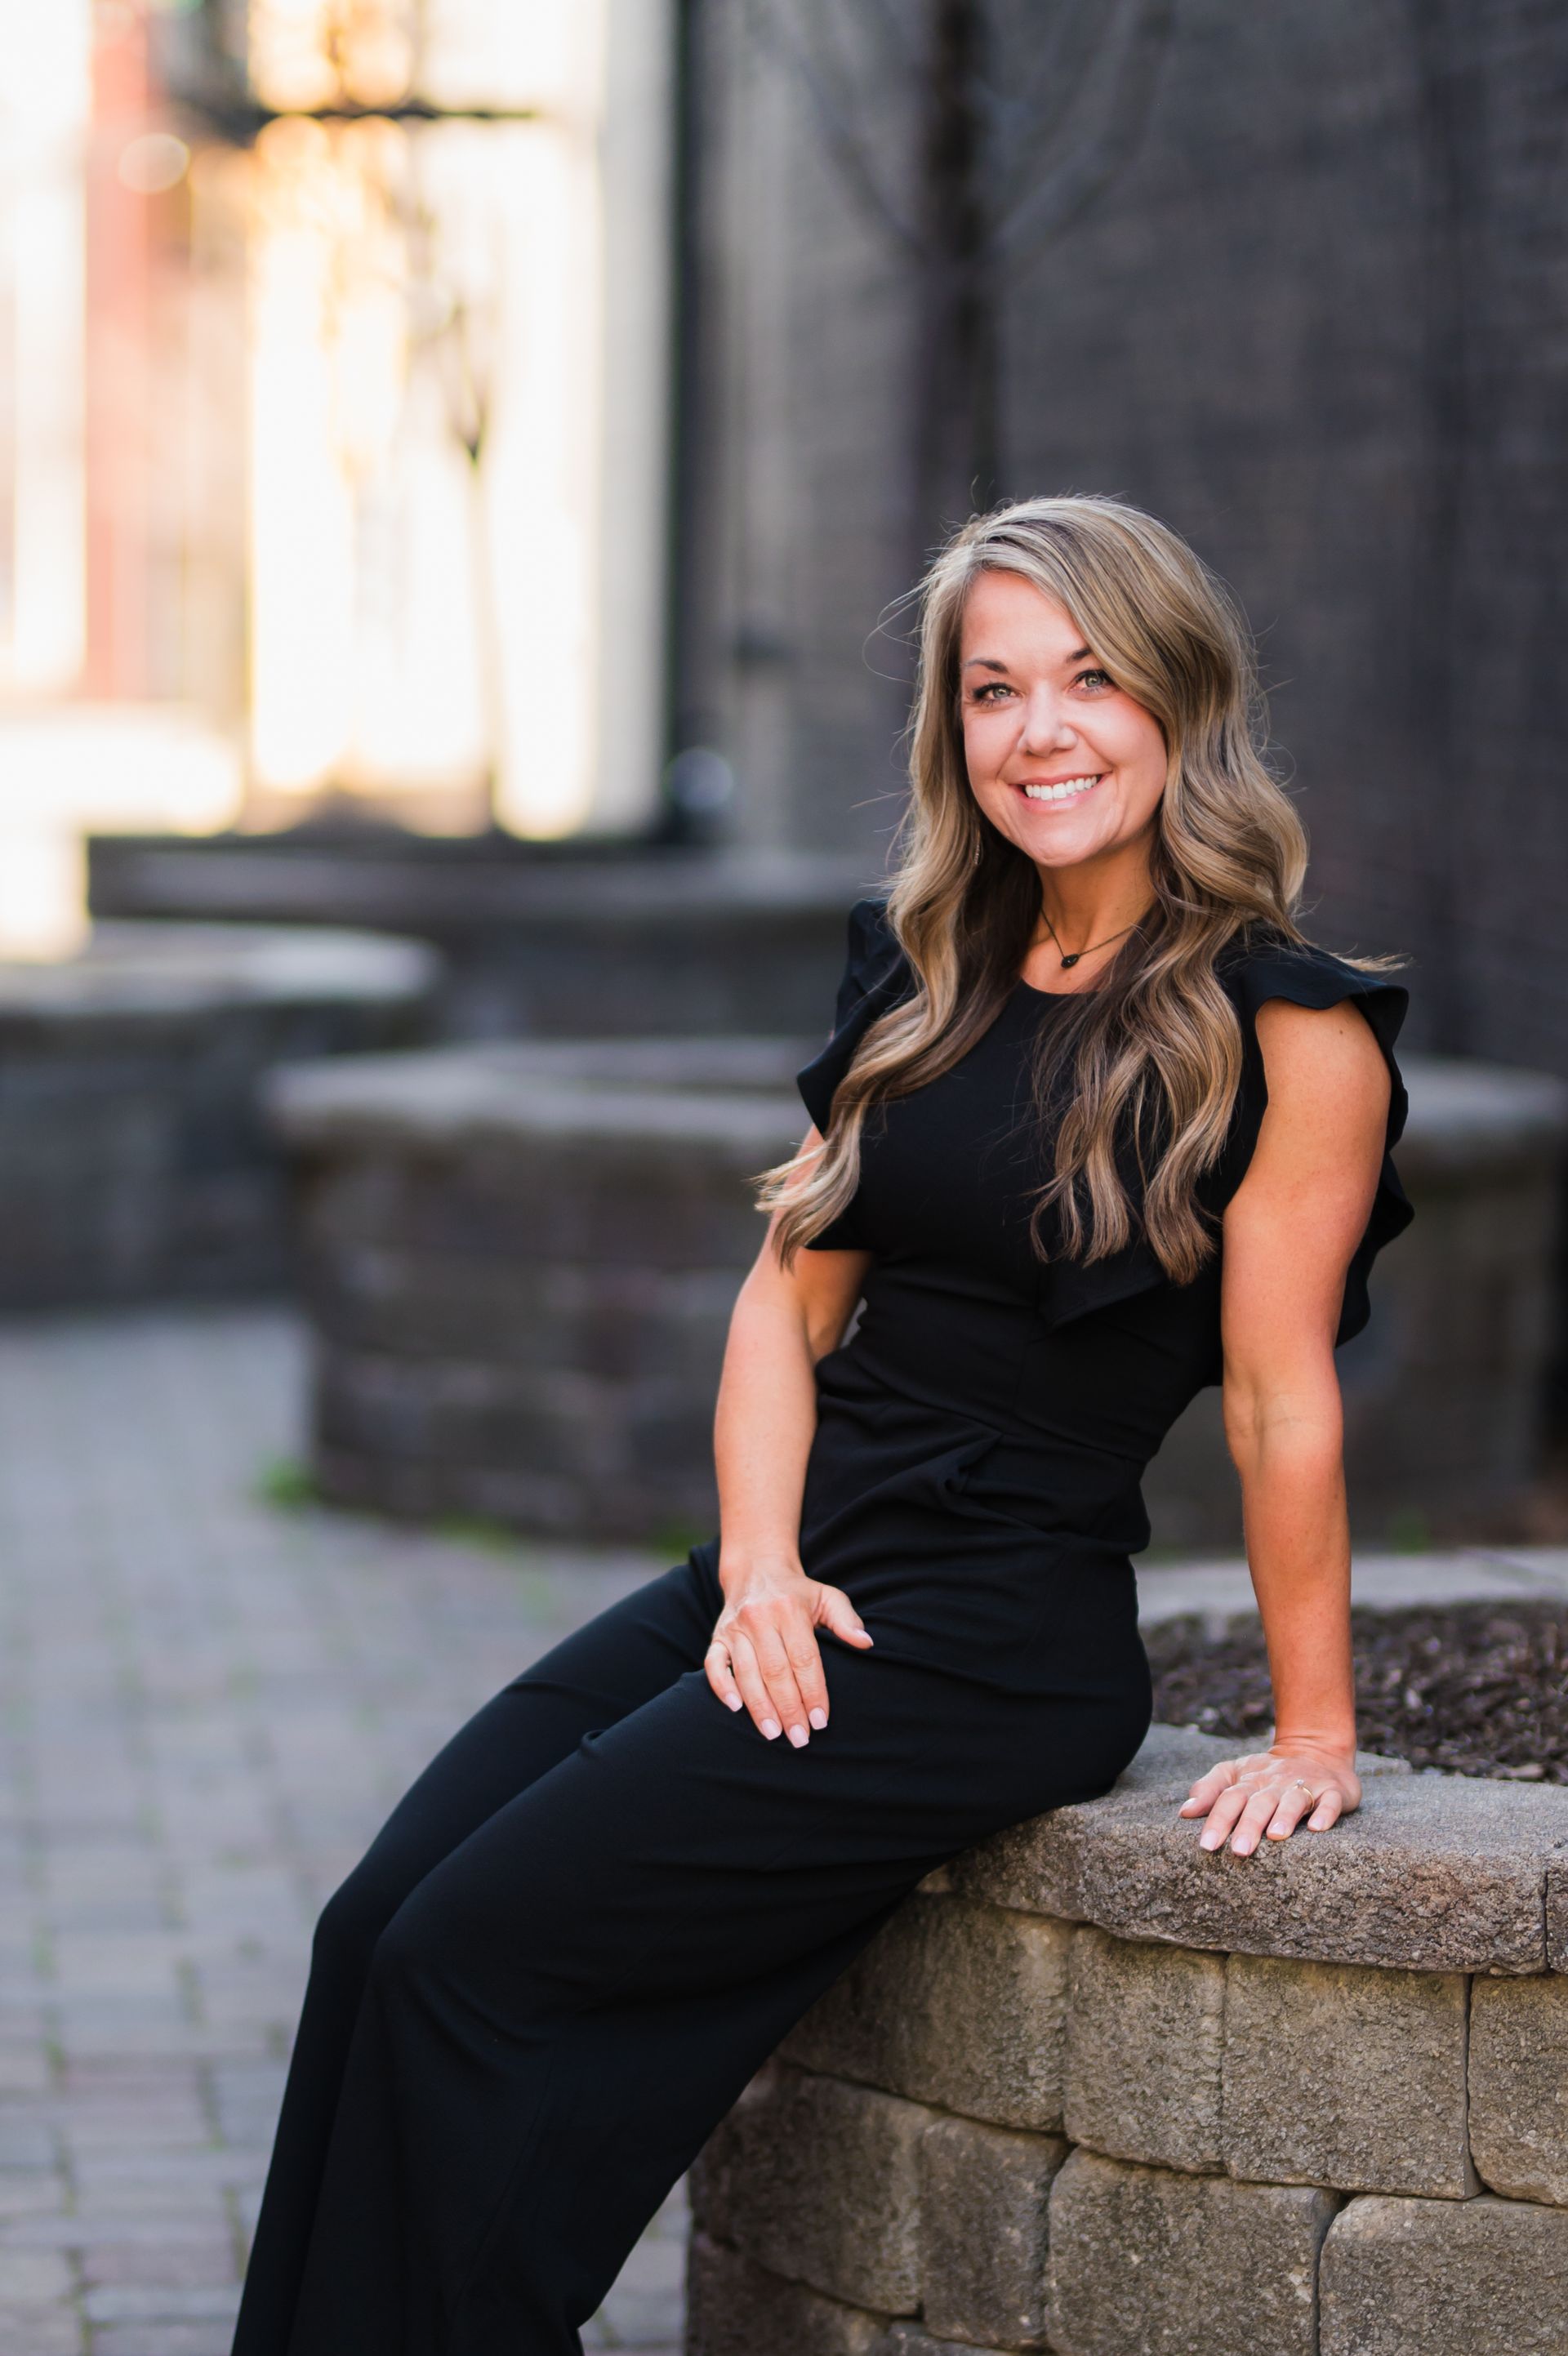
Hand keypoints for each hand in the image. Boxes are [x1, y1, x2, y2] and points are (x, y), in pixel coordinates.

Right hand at [705, 1557, 871, 1746]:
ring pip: (746, 1672)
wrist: (756, 1569)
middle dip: (788, 1708)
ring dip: (759, 1707)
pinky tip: (736, 1709)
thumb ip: (846, 1620)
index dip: (813, 1691)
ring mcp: (735, 1628)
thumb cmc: (797, 1593)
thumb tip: (866, 1643)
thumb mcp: (827, 1597)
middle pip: (775, 1671)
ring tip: (773, 1734)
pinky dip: (722, 1687)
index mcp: (789, 1610)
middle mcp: (760, 1618)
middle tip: (800, 1738)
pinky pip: (714, 1664)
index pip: (804, 1658)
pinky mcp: (717, 1637)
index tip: (821, 1720)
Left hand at [1178, 1744, 1360, 1855]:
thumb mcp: (1235, 1773)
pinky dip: (1325, 1813)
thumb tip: (1185, 1812)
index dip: (1217, 1819)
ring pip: (1293, 1800)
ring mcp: (1304, 1785)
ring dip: (1285, 1817)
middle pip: (1259, 1802)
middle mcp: (1275, 1783)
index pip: (1229, 1797)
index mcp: (1249, 1780)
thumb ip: (1210, 1790)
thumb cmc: (1268, 1773)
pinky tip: (1318, 1828)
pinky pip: (1329, 1801)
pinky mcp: (1331, 1792)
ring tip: (1275, 1836)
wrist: (1316, 1750)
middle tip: (1238, 1851)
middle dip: (1248, 1825)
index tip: (1206, 1845)